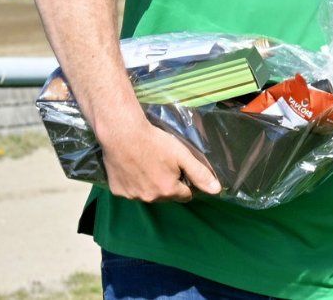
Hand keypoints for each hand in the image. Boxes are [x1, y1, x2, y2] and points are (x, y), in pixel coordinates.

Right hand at [99, 118, 221, 202]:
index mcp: (167, 191)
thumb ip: (199, 174)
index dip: (186, 183)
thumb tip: (216, 190)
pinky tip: (133, 169)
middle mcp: (149, 198)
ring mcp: (131, 196)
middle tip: (164, 165)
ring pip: (148, 194)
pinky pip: (131, 191)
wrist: (122, 134)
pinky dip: (134, 183)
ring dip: (151, 185)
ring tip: (148, 166)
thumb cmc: (155, 142)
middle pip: (166, 196)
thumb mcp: (182, 155)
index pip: (186, 195)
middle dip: (168, 185)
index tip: (181, 170)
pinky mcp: (117, 191)